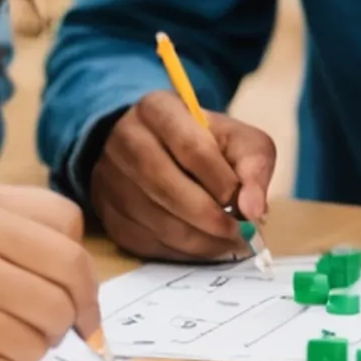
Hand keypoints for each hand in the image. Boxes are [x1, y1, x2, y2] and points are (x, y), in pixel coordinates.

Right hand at [87, 90, 277, 260]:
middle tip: (239, 233)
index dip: (221, 182)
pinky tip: (201, 246)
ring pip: (152, 218)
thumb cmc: (205, 142)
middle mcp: (125, 139)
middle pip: (166, 185)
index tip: (246, 205)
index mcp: (159, 109)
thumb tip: (254, 211)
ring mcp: (109, 176)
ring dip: (196, 239)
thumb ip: (254, 167)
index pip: (191, 147)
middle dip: (208, 217)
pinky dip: (177, 251)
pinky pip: (141, 240)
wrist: (156, 146)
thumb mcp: (237, 139)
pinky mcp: (106, 211)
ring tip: (226, 243)